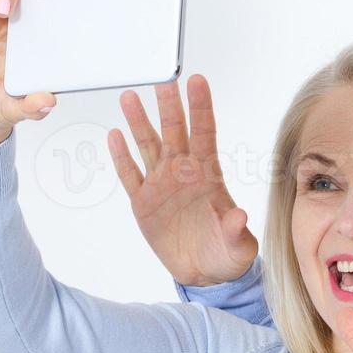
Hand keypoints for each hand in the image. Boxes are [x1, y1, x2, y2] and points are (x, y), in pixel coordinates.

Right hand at [106, 75, 258, 286]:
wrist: (204, 274)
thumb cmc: (226, 254)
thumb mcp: (238, 246)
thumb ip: (236, 230)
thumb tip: (238, 215)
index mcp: (209, 176)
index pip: (205, 133)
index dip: (201, 107)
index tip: (197, 81)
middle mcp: (183, 173)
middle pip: (174, 131)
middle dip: (168, 105)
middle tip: (162, 78)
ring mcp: (162, 184)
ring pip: (148, 145)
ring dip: (139, 122)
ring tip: (130, 96)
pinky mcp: (143, 202)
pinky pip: (129, 175)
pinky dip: (121, 157)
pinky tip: (114, 136)